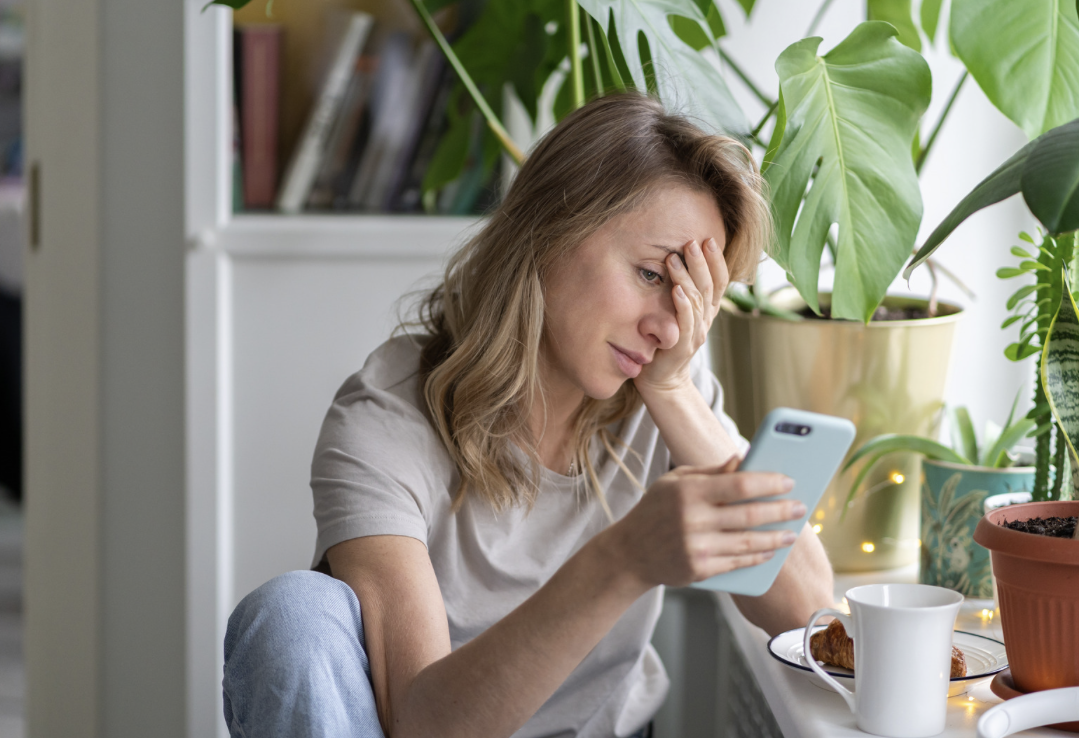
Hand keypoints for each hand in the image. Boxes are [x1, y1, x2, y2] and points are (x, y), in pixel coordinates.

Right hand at [603, 458, 804, 588]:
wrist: (630, 552)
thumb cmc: (656, 510)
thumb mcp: (674, 482)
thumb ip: (709, 472)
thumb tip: (743, 459)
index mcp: (688, 491)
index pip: (739, 484)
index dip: (768, 483)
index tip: (789, 481)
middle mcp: (693, 519)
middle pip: (750, 514)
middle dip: (781, 510)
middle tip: (800, 507)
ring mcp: (696, 547)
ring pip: (749, 542)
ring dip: (776, 537)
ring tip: (792, 532)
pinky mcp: (699, 570)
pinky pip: (738, 562)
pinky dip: (758, 556)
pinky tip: (770, 550)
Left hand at [635, 237, 728, 394]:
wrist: (662, 379)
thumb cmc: (665, 342)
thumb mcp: (676, 314)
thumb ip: (681, 293)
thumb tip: (672, 260)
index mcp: (706, 311)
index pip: (719, 281)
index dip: (716, 261)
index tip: (708, 239)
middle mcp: (705, 320)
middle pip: (709, 286)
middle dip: (701, 262)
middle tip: (691, 242)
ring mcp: (696, 333)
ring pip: (697, 301)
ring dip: (686, 278)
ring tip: (674, 259)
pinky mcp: (683, 346)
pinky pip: (685, 323)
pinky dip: (683, 305)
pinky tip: (676, 290)